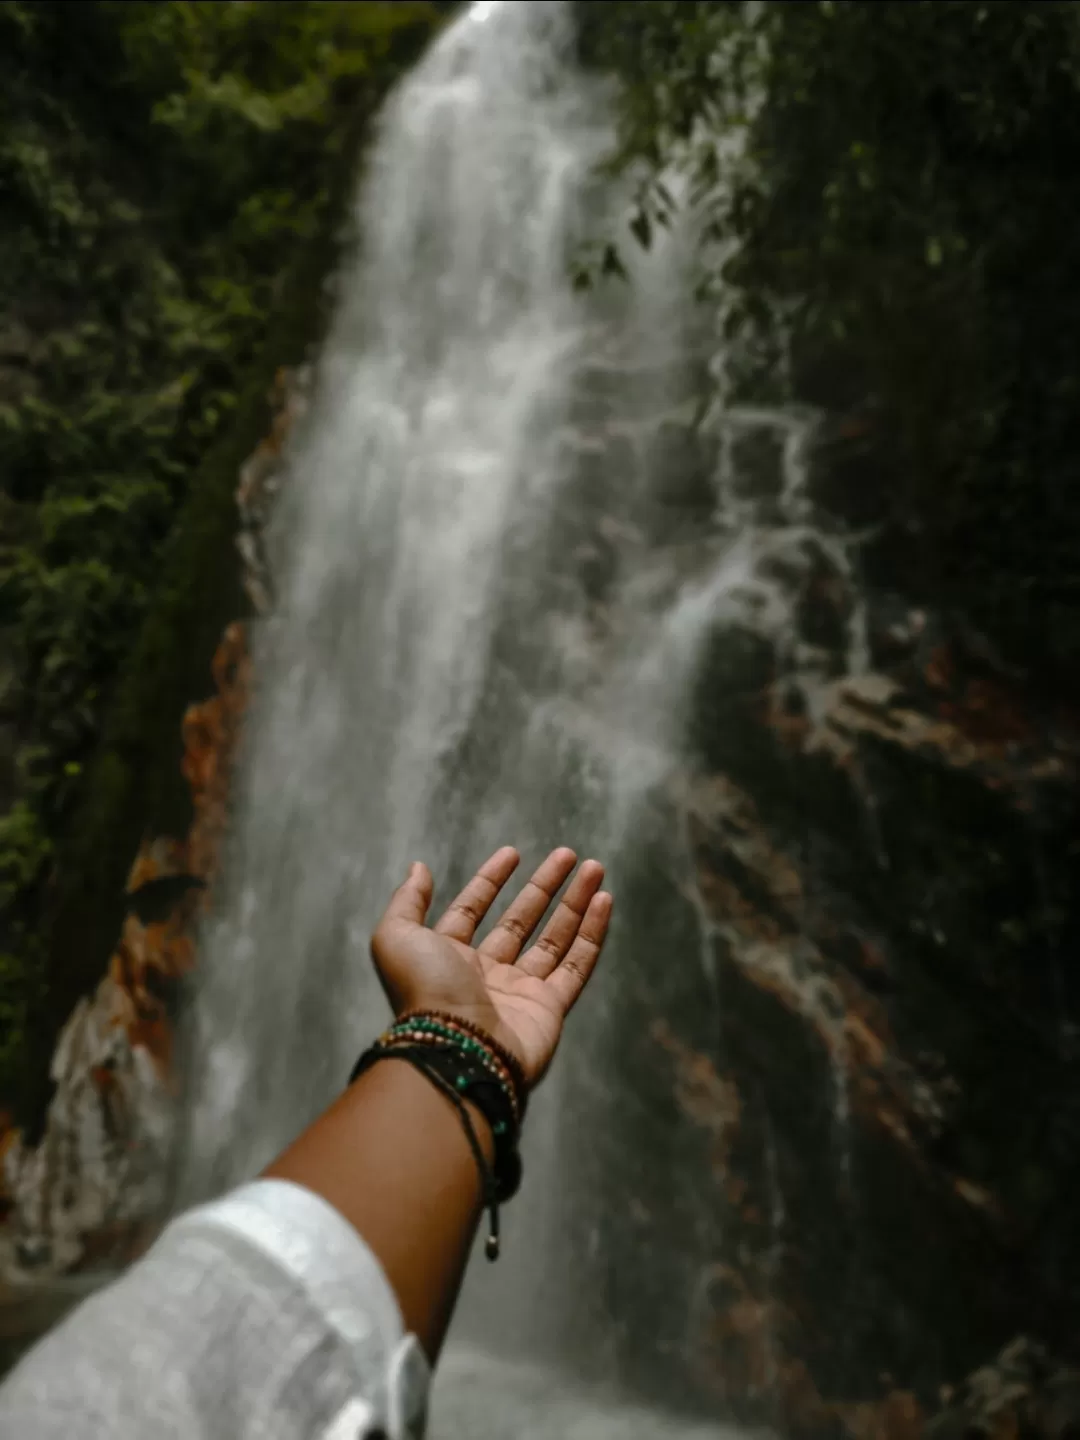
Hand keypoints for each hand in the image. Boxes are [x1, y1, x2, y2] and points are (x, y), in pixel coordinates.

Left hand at [370, 847, 611, 1087]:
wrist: (455, 1049)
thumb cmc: (424, 991)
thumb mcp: (396, 937)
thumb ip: (407, 901)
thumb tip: (418, 868)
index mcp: (449, 957)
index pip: (472, 910)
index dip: (490, 881)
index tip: (513, 853)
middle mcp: (486, 974)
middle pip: (521, 920)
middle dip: (545, 886)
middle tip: (569, 855)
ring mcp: (521, 992)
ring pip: (555, 939)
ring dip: (575, 903)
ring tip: (595, 868)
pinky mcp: (551, 1008)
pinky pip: (576, 965)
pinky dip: (592, 933)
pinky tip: (604, 901)